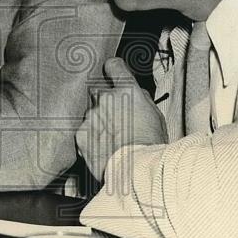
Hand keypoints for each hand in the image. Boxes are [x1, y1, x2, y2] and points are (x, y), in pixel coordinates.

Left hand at [76, 57, 166, 180]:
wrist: (136, 172)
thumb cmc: (151, 146)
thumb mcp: (156, 117)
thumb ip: (142, 99)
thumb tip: (137, 94)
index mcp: (128, 91)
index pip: (114, 66)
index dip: (113, 69)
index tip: (112, 74)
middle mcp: (106, 98)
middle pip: (97, 90)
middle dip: (103, 100)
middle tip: (114, 117)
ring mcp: (91, 115)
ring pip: (90, 113)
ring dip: (97, 121)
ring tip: (110, 139)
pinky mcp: (81, 133)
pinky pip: (83, 130)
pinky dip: (90, 138)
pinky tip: (102, 148)